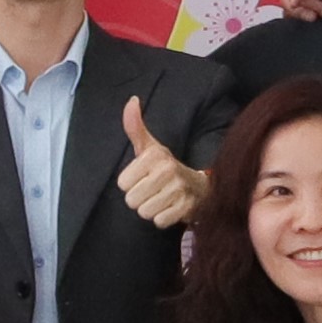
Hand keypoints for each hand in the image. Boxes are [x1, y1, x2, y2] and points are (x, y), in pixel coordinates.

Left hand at [113, 95, 206, 232]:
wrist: (199, 187)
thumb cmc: (165, 167)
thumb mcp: (149, 147)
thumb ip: (135, 127)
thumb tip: (132, 100)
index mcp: (155, 155)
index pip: (122, 183)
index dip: (130, 184)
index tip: (143, 178)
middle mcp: (168, 170)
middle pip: (131, 200)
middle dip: (139, 199)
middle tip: (153, 191)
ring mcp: (179, 189)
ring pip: (144, 212)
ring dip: (150, 209)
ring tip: (161, 199)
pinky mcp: (187, 208)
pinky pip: (159, 221)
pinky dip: (163, 218)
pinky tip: (170, 208)